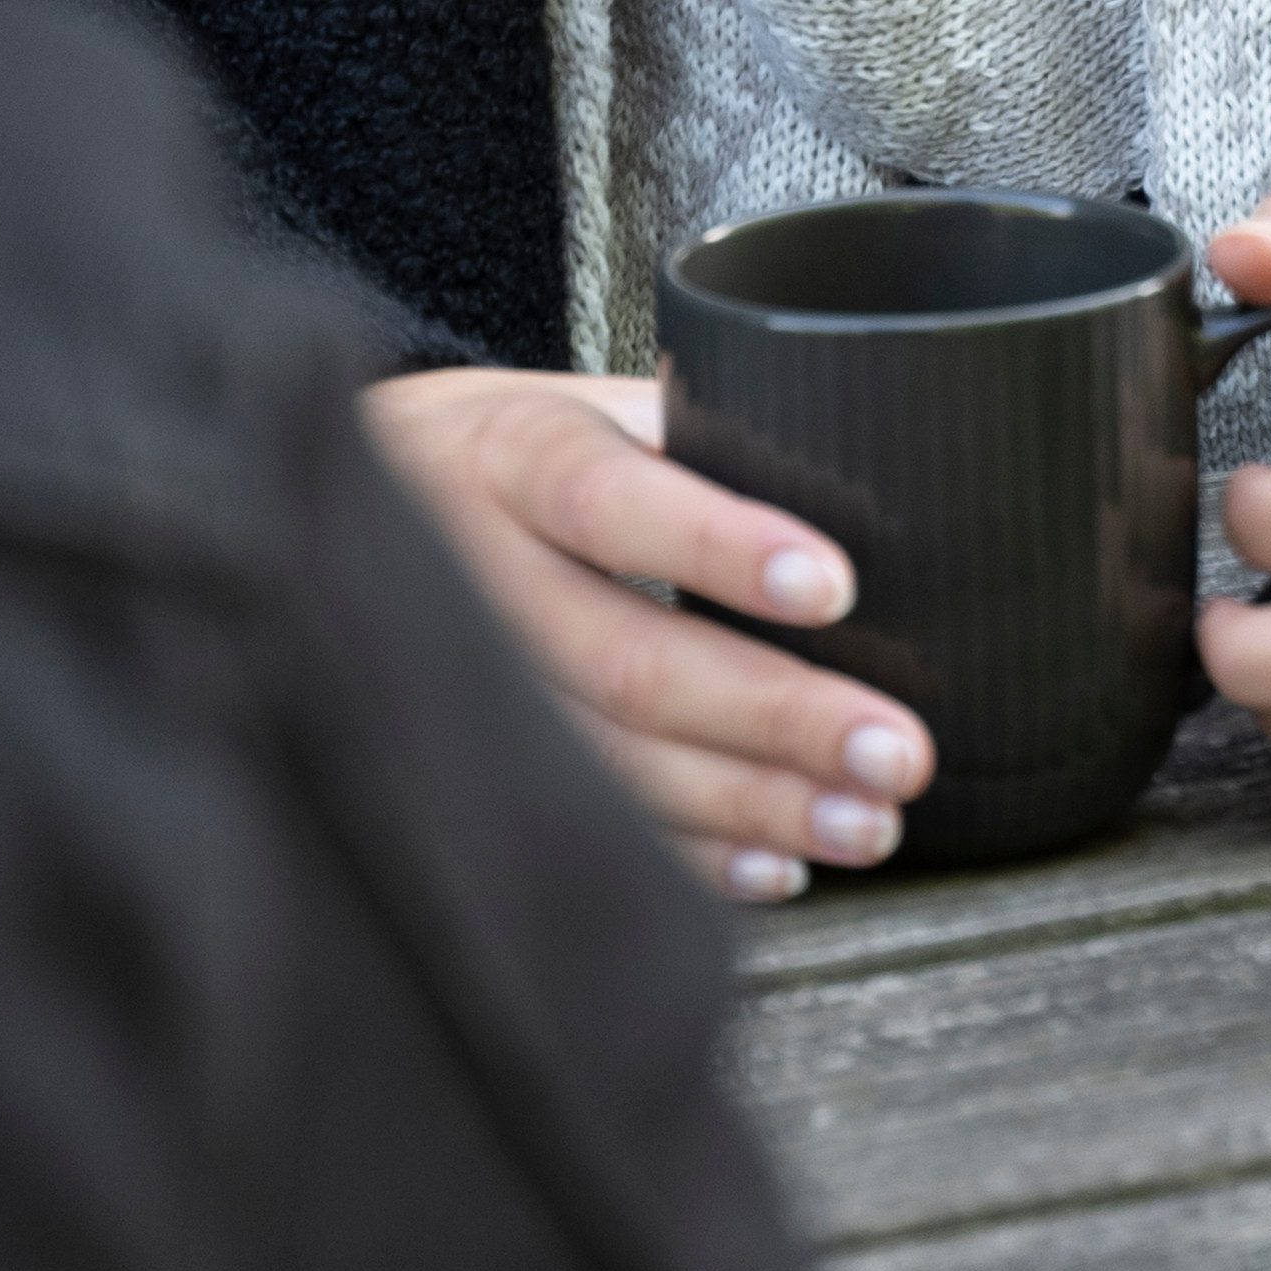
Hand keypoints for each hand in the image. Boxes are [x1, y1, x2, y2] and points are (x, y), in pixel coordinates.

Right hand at [361, 362, 934, 901]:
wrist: (375, 496)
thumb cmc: (526, 449)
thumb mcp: (591, 402)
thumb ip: (704, 437)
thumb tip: (873, 496)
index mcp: (513, 453)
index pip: (610, 498)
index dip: (718, 546)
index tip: (833, 586)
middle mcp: (472, 568)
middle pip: (623, 659)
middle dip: (773, 716)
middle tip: (895, 750)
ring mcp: (462, 679)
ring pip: (606, 759)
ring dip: (750, 803)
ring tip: (865, 822)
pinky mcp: (472, 758)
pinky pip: (585, 823)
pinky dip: (691, 858)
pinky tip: (775, 867)